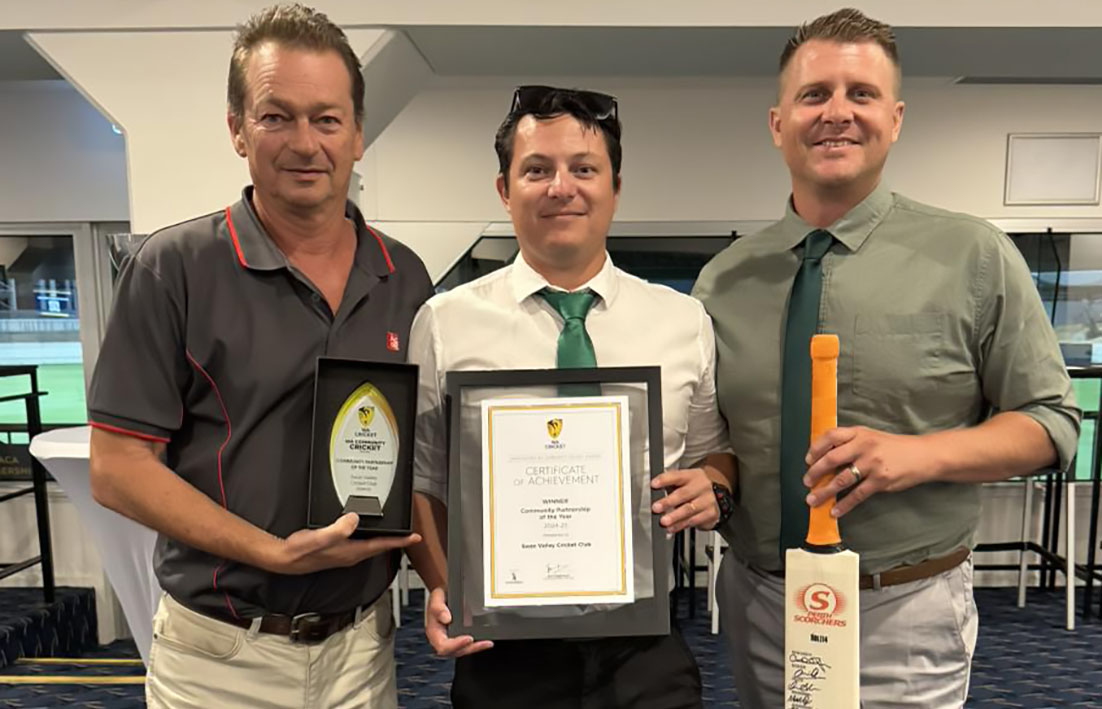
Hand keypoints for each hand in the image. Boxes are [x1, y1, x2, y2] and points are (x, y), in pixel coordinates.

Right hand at [263, 513, 420, 574]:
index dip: (400, 541)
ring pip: (371, 545)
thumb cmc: (302, 551)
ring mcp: (345, 553)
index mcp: (352, 552)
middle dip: (396, 540)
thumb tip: (355, 518)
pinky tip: (366, 529)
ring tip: (395, 531)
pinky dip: (368, 535)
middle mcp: (351, 554)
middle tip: (410, 534)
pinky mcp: (338, 549)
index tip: (415, 538)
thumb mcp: (322, 536)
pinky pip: (360, 541)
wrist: (286, 558)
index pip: (382, 546)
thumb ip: (339, 528)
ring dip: (383, 538)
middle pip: (380, 547)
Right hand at [425, 586, 492, 656]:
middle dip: (470, 648)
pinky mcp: (460, 636)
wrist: (445, 592)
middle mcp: (443, 638)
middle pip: (455, 651)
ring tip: (487, 643)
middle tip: (483, 643)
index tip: (468, 638)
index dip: (456, 645)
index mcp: (434, 631)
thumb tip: (446, 618)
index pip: (443, 646)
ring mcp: (452, 638)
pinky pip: (468, 645)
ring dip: (476, 648)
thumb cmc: (439, 597)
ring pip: (463, 649)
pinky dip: (478, 644)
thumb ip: (438, 608)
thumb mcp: (436, 597)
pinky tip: (487, 642)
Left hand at [650, 468, 721, 532]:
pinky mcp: (711, 514)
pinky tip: (672, 527)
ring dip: (674, 516)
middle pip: (683, 494)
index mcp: (692, 476)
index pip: (677, 476)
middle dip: (668, 502)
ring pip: (689, 509)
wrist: (719, 496)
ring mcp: (708, 500)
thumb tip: (653, 491)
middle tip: (656, 508)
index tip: (653, 485)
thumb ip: (669, 484)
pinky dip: (681, 525)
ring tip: (664, 521)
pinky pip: (694, 521)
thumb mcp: (683, 482)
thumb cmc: (694, 489)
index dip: (665, 480)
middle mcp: (702, 486)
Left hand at [803, 426, 935, 516]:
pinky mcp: (881, 481)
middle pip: (831, 459)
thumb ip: (851, 442)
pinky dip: (844, 504)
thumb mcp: (871, 436)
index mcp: (859, 433)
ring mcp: (872, 464)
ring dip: (824, 491)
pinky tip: (835, 511)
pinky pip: (857, 495)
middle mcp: (864, 446)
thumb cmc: (893, 447)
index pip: (831, 436)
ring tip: (812, 500)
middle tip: (806, 482)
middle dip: (815, 472)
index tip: (807, 459)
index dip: (816, 448)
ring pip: (841, 480)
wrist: (923, 455)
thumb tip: (825, 456)